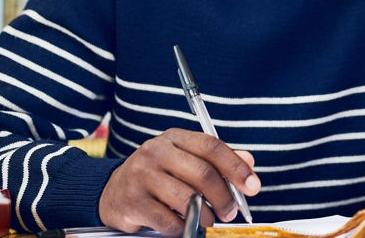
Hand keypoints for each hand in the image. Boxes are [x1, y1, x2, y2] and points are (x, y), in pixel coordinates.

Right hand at [98, 128, 260, 234]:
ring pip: (188, 199)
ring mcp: (142, 175)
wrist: (112, 191)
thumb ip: (216, 161)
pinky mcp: (133, 201)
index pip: (211, 146)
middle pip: (203, 173)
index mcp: (173, 137)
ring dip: (206, 216)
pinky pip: (170, 220)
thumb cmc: (157, 175)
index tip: (252, 186)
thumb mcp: (184, 160)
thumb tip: (249, 162)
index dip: (236, 167)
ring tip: (208, 220)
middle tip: (231, 212)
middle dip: (225, 197)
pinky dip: (184, 228)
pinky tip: (184, 226)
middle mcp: (155, 151)